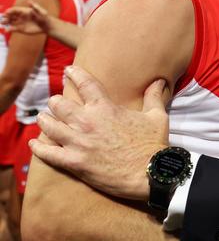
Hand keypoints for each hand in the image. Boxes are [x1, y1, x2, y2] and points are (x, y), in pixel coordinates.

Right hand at [4, 1, 50, 33]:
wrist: (47, 26)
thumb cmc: (45, 17)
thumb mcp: (41, 11)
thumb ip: (35, 7)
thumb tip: (29, 1)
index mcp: (25, 11)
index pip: (15, 10)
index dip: (10, 11)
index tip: (6, 12)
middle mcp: (21, 16)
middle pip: (11, 16)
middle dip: (6, 17)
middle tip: (2, 19)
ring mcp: (21, 22)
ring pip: (11, 22)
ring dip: (6, 22)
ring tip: (3, 23)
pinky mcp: (22, 29)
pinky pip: (14, 28)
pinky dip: (10, 29)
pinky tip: (7, 30)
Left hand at [29, 66, 168, 200]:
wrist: (149, 173)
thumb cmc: (153, 144)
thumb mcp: (157, 116)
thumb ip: (154, 97)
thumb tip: (159, 81)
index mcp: (106, 108)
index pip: (85, 84)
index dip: (75, 74)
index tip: (68, 70)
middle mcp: (88, 122)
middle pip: (59, 104)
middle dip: (55, 101)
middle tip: (55, 102)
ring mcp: (79, 143)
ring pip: (50, 126)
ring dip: (44, 120)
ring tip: (43, 118)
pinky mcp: (75, 162)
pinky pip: (48, 153)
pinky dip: (39, 147)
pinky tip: (35, 143)